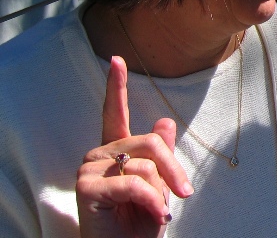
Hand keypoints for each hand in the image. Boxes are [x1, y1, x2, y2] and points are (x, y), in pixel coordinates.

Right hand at [76, 56, 193, 236]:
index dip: (116, 86)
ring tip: (159, 213)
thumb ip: (159, 156)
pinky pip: (134, 183)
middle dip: (173, 170)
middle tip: (185, 194)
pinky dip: (152, 202)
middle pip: (150, 143)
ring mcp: (90, 169)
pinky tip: (155, 217)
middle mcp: (99, 154)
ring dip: (161, 193)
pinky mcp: (86, 187)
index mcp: (115, 151)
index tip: (116, 59)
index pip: (116, 113)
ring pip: (144, 164)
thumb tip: (164, 121)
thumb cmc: (139, 226)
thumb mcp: (159, 188)